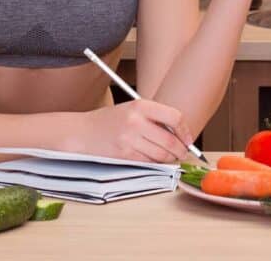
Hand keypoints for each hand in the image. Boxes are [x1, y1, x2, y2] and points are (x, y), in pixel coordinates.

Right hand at [69, 99, 193, 162]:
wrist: (82, 132)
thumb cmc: (108, 121)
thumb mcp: (131, 110)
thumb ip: (154, 118)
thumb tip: (180, 134)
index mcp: (140, 106)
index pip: (175, 117)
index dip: (185, 131)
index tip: (188, 139)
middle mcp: (135, 121)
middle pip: (171, 141)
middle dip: (181, 151)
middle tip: (183, 153)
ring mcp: (129, 139)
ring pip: (161, 155)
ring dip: (169, 159)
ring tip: (169, 157)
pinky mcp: (124, 155)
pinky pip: (149, 163)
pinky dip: (156, 164)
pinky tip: (154, 160)